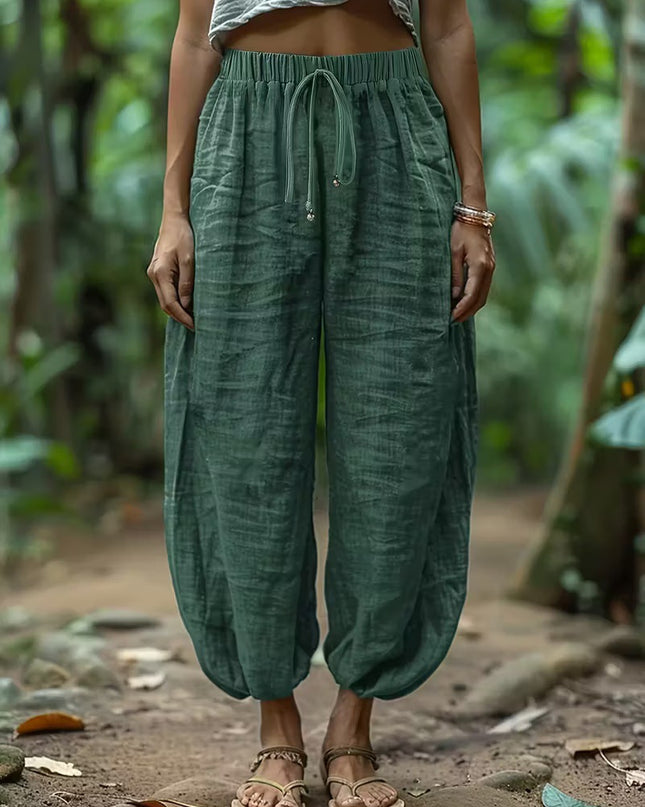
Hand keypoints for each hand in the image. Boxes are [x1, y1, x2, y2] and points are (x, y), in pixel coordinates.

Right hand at [147, 212, 194, 330]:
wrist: (174, 220)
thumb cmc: (184, 236)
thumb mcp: (189, 260)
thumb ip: (187, 283)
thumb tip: (186, 305)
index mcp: (160, 273)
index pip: (170, 303)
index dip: (183, 317)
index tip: (195, 325)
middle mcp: (153, 275)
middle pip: (165, 305)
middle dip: (180, 317)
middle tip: (196, 326)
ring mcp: (154, 273)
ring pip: (165, 299)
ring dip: (178, 310)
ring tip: (193, 318)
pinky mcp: (158, 271)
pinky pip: (166, 291)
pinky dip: (175, 301)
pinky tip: (187, 305)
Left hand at [449, 219, 495, 322]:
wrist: (475, 215)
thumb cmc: (460, 231)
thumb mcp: (453, 252)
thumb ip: (455, 275)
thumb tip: (455, 296)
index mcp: (480, 265)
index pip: (471, 294)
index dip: (462, 308)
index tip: (451, 318)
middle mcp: (489, 268)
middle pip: (480, 299)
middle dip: (467, 312)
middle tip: (453, 321)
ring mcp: (492, 268)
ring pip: (484, 295)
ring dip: (472, 307)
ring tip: (458, 315)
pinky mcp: (490, 266)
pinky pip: (484, 288)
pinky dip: (475, 298)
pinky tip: (464, 302)